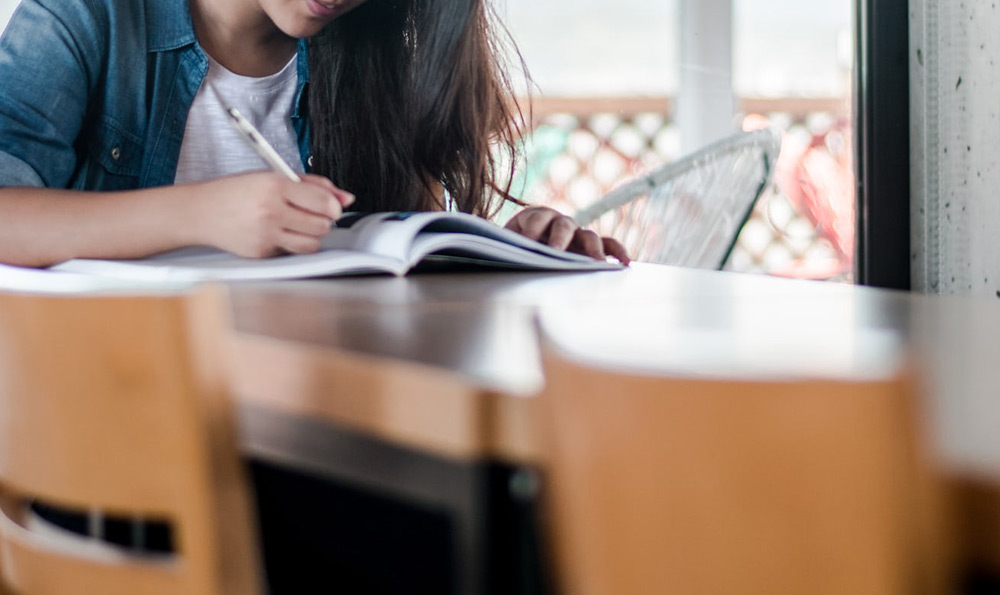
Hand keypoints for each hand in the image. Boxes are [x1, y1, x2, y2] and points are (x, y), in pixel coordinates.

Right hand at [188, 172, 353, 257]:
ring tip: (297, 225)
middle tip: (312, 214)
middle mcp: (270, 210)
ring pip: (312, 244)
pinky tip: (277, 233)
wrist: (201, 211)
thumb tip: (346, 198)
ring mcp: (265, 234)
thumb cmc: (237, 192)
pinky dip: (291, 244)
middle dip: (323, 221)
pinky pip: (292, 252)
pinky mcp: (261, 253)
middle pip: (322, 225)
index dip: (334, 206)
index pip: (323, 202)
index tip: (332, 207)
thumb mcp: (273, 177)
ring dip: (311, 235)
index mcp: (274, 186)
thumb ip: (313, 185)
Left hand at [504, 206, 630, 263]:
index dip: (532, 228)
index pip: (536, 218)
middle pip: (564, 225)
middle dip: (560, 238)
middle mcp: (559, 222)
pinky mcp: (590, 246)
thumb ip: (506, 246)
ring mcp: (577, 233)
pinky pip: (608, 245)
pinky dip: (617, 251)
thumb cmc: (513, 247)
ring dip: (593, 249)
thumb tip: (502, 253)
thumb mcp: (506, 244)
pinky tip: (625, 263)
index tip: (527, 241)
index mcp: (535, 216)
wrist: (520, 248)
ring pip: (589, 236)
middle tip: (556, 252)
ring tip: (598, 263)